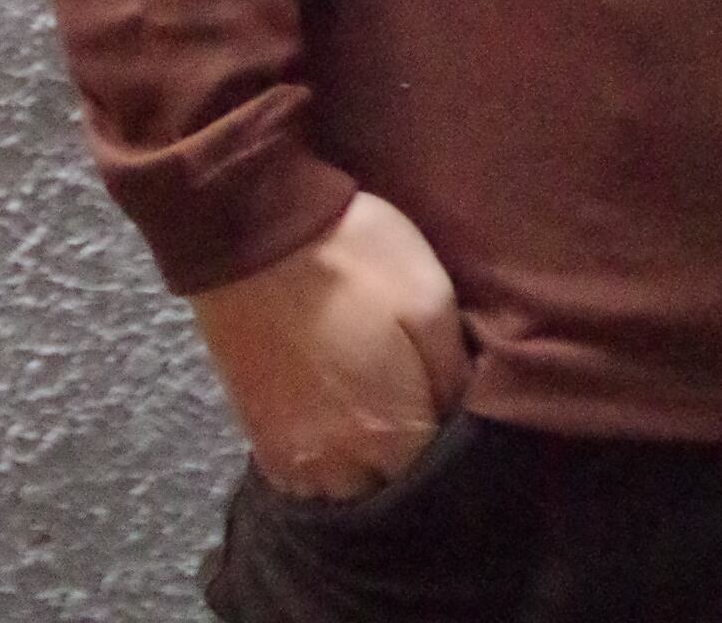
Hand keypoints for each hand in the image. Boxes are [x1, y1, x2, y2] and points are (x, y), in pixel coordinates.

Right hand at [190, 191, 471, 500]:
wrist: (258, 229)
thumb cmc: (357, 258)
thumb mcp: (431, 298)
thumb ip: (455, 374)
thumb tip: (464, 418)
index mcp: (390, 435)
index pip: (438, 475)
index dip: (451, 441)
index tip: (449, 404)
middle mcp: (338, 468)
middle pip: (388, 489)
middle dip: (406, 458)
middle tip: (412, 401)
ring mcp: (290, 460)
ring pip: (343, 491)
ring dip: (362, 465)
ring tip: (371, 409)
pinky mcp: (257, 439)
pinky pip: (303, 478)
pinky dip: (323, 459)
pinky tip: (333, 415)